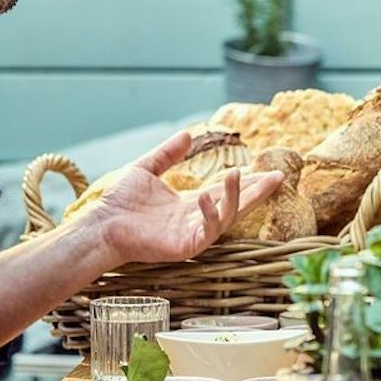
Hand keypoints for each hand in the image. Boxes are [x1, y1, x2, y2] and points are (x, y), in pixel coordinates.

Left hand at [84, 131, 283, 265]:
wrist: (102, 224)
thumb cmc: (119, 202)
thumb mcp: (146, 169)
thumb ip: (167, 154)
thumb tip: (188, 134)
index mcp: (191, 204)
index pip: (226, 191)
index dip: (247, 181)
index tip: (269, 170)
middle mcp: (197, 219)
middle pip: (236, 204)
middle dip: (258, 192)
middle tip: (278, 176)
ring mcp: (194, 234)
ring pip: (227, 217)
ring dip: (235, 196)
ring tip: (237, 173)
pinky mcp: (186, 246)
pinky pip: (208, 232)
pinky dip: (211, 214)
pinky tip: (207, 196)